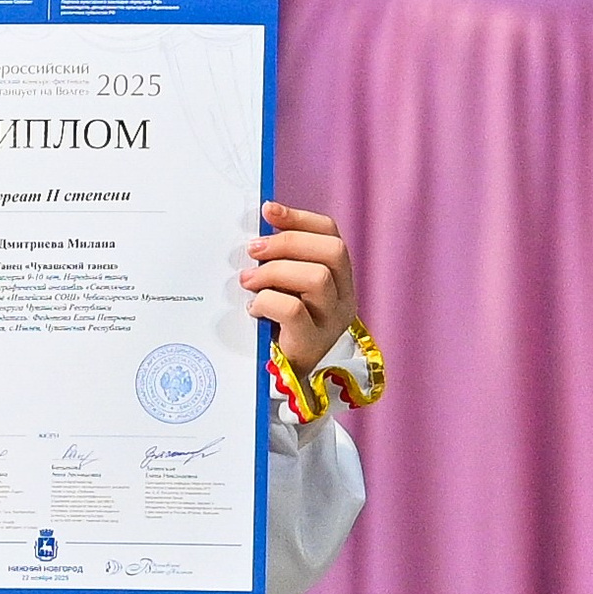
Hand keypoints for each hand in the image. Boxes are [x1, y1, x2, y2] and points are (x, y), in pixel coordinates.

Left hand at [241, 200, 361, 378]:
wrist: (281, 383)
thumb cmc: (278, 330)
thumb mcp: (286, 291)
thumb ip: (282, 265)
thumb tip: (256, 234)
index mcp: (339, 280)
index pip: (331, 234)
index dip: (299, 217)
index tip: (267, 210)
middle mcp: (344, 299)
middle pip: (332, 250)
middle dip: (288, 242)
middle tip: (253, 251)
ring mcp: (331, 322)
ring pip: (317, 277)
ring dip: (275, 272)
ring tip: (248, 281)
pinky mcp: (312, 343)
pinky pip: (294, 310)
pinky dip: (267, 301)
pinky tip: (252, 308)